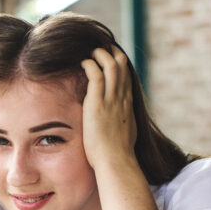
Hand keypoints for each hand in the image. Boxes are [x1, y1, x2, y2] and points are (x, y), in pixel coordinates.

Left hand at [80, 46, 135, 170]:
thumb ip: (122, 125)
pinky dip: (90, 65)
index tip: (110, 59)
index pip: (126, 77)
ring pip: (111, 66)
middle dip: (112, 53)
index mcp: (127, 105)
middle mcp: (122, 98)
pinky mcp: (98, 103)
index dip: (119, 65)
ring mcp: (111, 99)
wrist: (116, 161)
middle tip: (100, 49)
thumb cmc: (117, 155)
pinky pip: (96, 75)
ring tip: (91, 52)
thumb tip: (120, 127)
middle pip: (122, 66)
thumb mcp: (124, 135)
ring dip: (101, 55)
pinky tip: (83, 63)